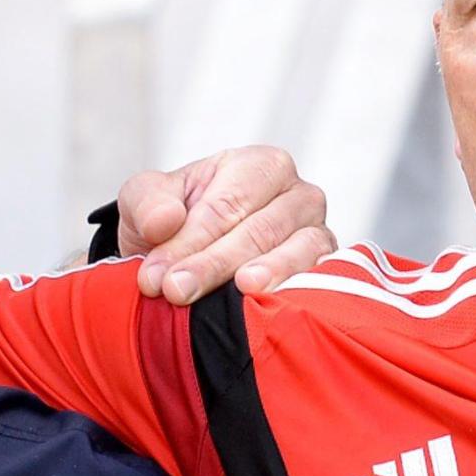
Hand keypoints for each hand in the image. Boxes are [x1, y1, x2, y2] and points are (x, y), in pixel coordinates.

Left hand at [112, 146, 333, 304]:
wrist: (189, 255)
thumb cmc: (174, 220)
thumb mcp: (145, 201)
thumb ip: (147, 203)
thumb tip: (165, 221)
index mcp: (258, 166)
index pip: (226, 205)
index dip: (190, 242)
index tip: (156, 277)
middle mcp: (297, 195)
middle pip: (259, 231)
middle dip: (214, 264)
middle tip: (176, 292)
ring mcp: (318, 234)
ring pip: (298, 254)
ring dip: (265, 277)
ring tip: (241, 293)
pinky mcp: (329, 271)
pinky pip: (320, 281)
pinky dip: (297, 294)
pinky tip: (273, 310)